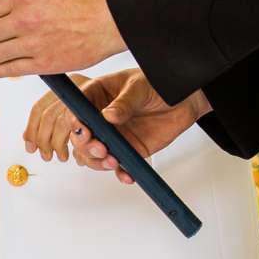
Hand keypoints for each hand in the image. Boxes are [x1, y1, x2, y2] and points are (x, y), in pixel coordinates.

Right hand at [67, 72, 209, 182]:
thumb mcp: (140, 87)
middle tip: (100, 148)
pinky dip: (121, 173)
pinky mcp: (127, 149)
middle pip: (81, 136)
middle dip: (86, 146)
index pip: (77, 108)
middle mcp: (100, 117)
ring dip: (98, 162)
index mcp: (98, 95)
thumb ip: (125, 102)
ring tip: (113, 161)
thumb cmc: (159, 84)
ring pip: (93, 155)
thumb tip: (109, 115)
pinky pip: (119, 166)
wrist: (182, 100)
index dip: (75, 121)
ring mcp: (112, 135)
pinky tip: (127, 175)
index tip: (82, 129)